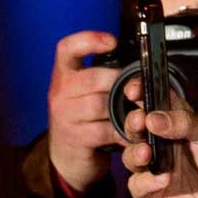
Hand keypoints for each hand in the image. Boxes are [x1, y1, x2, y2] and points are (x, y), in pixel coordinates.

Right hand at [47, 31, 122, 192]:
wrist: (68, 157)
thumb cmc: (84, 118)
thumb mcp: (85, 92)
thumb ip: (102, 75)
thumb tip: (138, 62)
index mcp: (64, 76)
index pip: (67, 48)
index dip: (88, 40)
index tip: (111, 42)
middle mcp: (59, 93)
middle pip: (94, 78)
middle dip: (120, 84)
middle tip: (137, 92)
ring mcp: (64, 116)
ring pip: (102, 105)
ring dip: (125, 110)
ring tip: (139, 114)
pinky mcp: (75, 138)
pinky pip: (107, 130)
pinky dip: (124, 132)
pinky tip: (131, 134)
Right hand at [120, 103, 197, 197]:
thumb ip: (186, 122)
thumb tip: (153, 118)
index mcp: (179, 125)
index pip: (155, 104)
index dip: (141, 94)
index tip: (134, 90)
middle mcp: (164, 146)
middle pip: (136, 129)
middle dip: (133, 123)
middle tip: (140, 121)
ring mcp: (156, 169)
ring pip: (131, 157)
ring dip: (134, 153)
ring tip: (147, 153)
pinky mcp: (152, 195)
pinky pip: (137, 186)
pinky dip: (146, 181)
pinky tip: (164, 180)